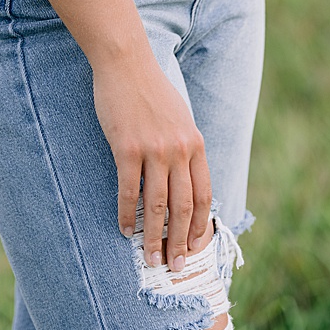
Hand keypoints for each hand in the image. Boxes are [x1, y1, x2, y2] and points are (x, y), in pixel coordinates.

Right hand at [92, 47, 210, 271]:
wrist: (125, 61)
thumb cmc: (149, 89)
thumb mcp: (179, 117)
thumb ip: (185, 147)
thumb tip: (185, 180)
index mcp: (194, 144)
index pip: (204, 195)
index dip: (200, 226)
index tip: (195, 248)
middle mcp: (179, 150)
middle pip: (183, 207)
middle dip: (180, 242)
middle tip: (175, 267)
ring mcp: (153, 150)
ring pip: (157, 206)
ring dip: (155, 237)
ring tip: (150, 259)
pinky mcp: (127, 149)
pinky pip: (128, 190)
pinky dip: (127, 214)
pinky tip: (125, 229)